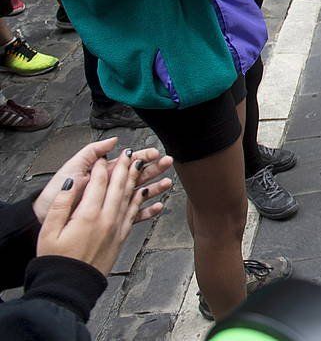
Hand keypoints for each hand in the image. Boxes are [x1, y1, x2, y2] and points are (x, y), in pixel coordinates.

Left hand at [31, 140, 172, 222]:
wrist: (43, 217)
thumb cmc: (56, 192)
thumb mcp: (74, 166)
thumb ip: (93, 152)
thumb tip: (114, 141)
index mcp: (104, 173)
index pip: (128, 162)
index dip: (142, 155)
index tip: (155, 153)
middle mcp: (110, 187)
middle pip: (138, 176)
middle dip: (154, 169)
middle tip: (168, 163)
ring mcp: (112, 203)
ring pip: (139, 194)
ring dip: (154, 188)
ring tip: (167, 184)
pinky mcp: (111, 219)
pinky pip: (133, 216)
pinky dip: (146, 211)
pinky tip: (157, 207)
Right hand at [36, 153, 165, 274]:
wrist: (70, 285)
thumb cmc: (56, 259)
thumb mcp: (49, 230)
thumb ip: (62, 204)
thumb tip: (73, 182)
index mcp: (88, 215)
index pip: (99, 183)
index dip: (103, 167)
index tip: (106, 155)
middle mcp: (107, 219)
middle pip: (119, 187)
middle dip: (126, 167)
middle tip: (131, 153)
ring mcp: (116, 229)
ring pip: (132, 198)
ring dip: (141, 180)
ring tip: (149, 167)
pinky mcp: (121, 238)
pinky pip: (136, 216)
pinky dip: (145, 204)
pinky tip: (153, 197)